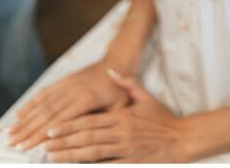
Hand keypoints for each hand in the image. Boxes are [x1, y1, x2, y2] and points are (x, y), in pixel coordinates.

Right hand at [9, 61, 128, 149]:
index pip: (59, 122)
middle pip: (44, 114)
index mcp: (86, 101)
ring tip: (11, 131)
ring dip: (24, 119)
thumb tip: (92, 142)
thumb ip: (103, 124)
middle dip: (26, 130)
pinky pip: (43, 93)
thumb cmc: (119, 91)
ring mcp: (65, 85)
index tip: (29, 146)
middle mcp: (71, 92)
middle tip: (12, 141)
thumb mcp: (119, 109)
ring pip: (40, 104)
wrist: (116, 63)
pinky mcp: (62, 81)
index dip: (42, 134)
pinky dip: (30, 104)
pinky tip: (20, 113)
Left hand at [43, 71, 189, 162]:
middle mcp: (121, 133)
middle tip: (45, 145)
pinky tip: (78, 167)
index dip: (69, 125)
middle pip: (87, 138)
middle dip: (64, 142)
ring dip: (72, 156)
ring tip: (55, 158)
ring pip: (94, 153)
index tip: (51, 129)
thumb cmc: (163, 119)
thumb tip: (112, 71)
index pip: (89, 121)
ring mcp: (126, 149)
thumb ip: (127, 83)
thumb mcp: (146, 97)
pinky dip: (93, 166)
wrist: (184, 138)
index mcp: (121, 117)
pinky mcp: (133, 162)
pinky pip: (110, 165)